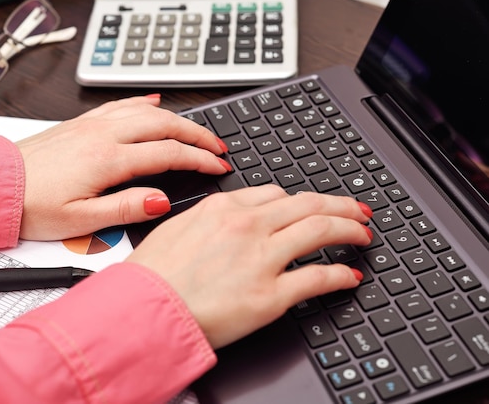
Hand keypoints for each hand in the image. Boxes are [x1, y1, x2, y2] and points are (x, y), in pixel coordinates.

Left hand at [16, 95, 229, 240]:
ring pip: (145, 111)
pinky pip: (120, 105)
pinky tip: (152, 103)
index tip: (218, 164)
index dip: (199, 158)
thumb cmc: (31, 206)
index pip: (168, 153)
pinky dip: (143, 103)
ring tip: (195, 129)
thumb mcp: (81, 221)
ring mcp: (91, 124)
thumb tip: (161, 200)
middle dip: (197, 133)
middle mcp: (102, 135)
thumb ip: (126, 209)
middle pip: (164, 124)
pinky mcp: (80, 123)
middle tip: (218, 145)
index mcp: (108, 160)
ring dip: (176, 118)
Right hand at [126, 186, 372, 348]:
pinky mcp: (270, 295)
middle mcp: (247, 226)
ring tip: (362, 234)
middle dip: (340, 205)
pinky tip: (349, 276)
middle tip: (357, 211)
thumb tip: (232, 220)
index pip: (276, 194)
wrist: (142, 310)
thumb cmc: (152, 275)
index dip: (303, 199)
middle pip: (308, 204)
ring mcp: (261, 258)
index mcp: (223, 208)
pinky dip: (339, 275)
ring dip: (349, 230)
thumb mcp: (178, 229)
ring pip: (320, 230)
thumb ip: (211, 219)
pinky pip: (316, 278)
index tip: (314, 205)